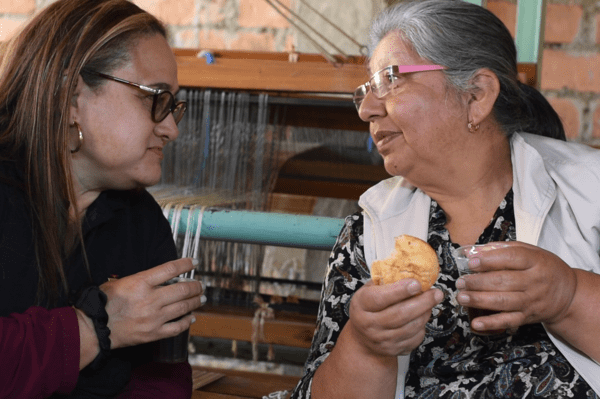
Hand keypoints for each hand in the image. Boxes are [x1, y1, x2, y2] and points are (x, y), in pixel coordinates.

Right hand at [100, 258, 203, 348]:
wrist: (94, 328)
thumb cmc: (103, 303)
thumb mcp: (120, 282)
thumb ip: (142, 279)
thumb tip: (161, 276)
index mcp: (141, 283)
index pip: (170, 269)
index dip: (186, 264)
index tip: (195, 262)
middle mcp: (150, 299)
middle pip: (183, 290)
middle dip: (196, 286)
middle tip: (201, 285)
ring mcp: (153, 318)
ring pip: (183, 307)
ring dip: (195, 302)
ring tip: (201, 298)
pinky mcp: (153, 333)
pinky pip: (176, 328)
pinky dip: (187, 322)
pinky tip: (191, 318)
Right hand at [347, 279, 442, 357]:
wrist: (362, 338)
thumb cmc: (369, 307)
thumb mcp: (370, 290)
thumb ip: (387, 282)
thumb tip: (412, 272)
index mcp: (361, 304)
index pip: (380, 298)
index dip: (400, 291)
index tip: (417, 283)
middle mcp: (368, 324)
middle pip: (400, 314)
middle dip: (422, 302)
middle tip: (437, 293)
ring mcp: (380, 340)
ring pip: (410, 328)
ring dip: (425, 314)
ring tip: (430, 303)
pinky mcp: (392, 350)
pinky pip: (414, 339)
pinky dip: (422, 327)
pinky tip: (421, 317)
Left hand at [455, 241, 576, 332]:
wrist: (568, 294)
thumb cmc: (543, 268)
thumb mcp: (529, 251)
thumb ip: (501, 249)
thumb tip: (472, 251)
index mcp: (535, 261)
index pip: (511, 258)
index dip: (489, 260)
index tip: (471, 262)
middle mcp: (534, 282)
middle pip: (504, 281)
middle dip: (478, 282)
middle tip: (460, 282)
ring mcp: (531, 301)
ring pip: (503, 301)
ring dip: (479, 300)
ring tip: (462, 297)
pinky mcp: (528, 317)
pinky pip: (508, 321)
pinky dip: (491, 323)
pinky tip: (475, 323)